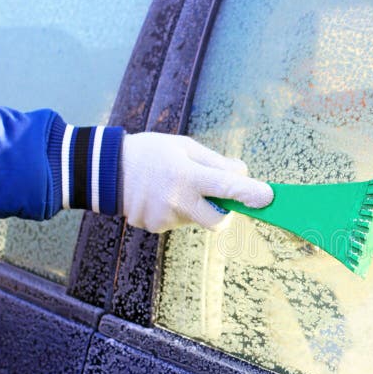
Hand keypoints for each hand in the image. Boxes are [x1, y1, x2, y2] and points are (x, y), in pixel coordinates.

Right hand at [120, 132, 272, 232]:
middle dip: (225, 213)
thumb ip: (216, 162)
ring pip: (196, 219)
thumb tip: (243, 174)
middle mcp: (177, 201)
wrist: (104, 170)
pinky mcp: (154, 227)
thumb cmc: (151, 152)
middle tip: (216, 195)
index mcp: (186, 175)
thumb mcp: (184, 146)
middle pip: (218, 221)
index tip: (267, 198)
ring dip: (195, 206)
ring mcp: (164, 218)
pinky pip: (178, 222)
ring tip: (172, 185)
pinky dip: (177, 211)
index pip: (226, 187)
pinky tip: (159, 195)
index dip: (250, 193)